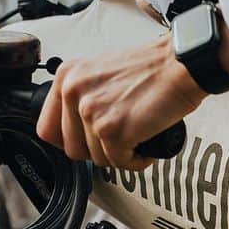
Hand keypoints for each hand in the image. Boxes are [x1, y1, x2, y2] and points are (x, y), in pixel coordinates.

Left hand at [36, 35, 206, 170]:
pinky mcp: (113, 130)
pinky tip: (144, 147)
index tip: (84, 142)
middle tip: (116, 141)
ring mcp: (92, 112)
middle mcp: (74, 92)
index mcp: (67, 76)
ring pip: (95, 158)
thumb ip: (82, 95)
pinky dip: (135, 161)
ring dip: (118, 155)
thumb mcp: (100, 72)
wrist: (180, 64)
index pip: (47, 128)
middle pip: (71, 148)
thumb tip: (75, 129)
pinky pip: (118, 163)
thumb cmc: (151, 68)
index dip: (68, 141)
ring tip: (135, 139)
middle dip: (96, 151)